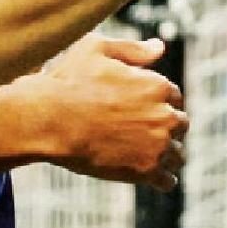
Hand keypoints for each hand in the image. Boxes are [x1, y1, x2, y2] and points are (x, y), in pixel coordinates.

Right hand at [0, 32, 186, 189]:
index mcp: (157, 86)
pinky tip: (151, 177)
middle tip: (142, 133)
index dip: (159, 102)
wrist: (47, 121)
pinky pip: (167, 180)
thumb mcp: (95, 50)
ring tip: (146, 155)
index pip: (174, 97)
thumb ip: (132, 49)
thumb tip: (160, 47)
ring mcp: (157, 145)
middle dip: (165, 127)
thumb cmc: (67, 82)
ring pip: (177, 154)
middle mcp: (165, 116)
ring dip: (166, 154)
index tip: (143, 110)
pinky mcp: (145, 171)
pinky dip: (162, 179)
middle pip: (180, 125)